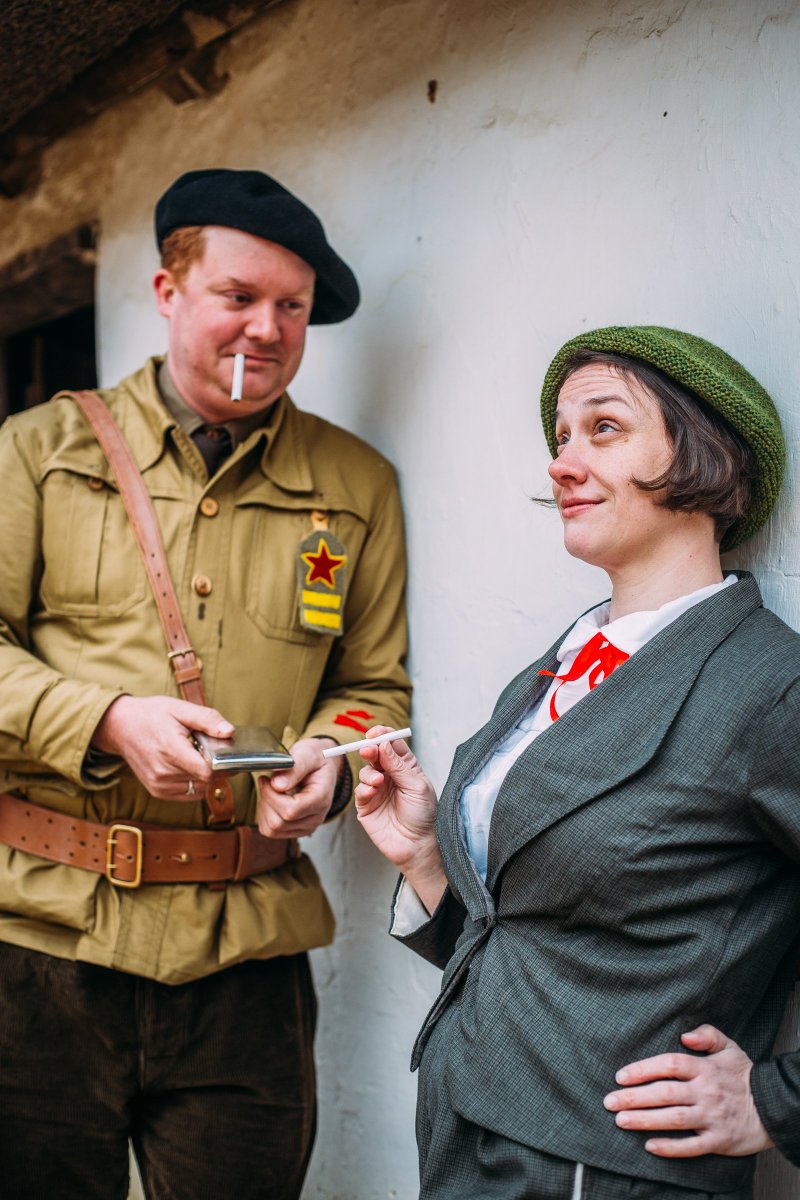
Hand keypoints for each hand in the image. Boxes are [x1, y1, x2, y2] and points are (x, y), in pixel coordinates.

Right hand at [92, 694, 233, 799]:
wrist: (120, 727)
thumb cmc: (152, 715)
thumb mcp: (180, 708)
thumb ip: (207, 719)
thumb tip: (230, 732)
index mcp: (170, 749)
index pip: (206, 771)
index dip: (222, 763)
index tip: (225, 750)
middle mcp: (163, 772)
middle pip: (206, 780)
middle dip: (215, 766)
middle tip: (209, 748)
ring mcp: (159, 784)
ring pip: (200, 789)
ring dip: (205, 776)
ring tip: (195, 755)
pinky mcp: (157, 791)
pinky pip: (189, 794)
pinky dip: (195, 782)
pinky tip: (188, 766)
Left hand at [256, 737, 339, 837]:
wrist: (322, 764)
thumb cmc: (316, 758)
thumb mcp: (308, 753)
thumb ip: (295, 767)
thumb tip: (277, 785)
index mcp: (321, 799)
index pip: (290, 810)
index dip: (272, 796)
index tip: (267, 780)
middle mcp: (316, 817)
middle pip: (278, 822)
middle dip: (266, 800)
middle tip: (268, 782)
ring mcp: (306, 826)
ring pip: (272, 829)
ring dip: (265, 809)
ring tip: (271, 790)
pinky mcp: (296, 830)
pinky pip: (271, 831)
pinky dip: (265, 816)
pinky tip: (272, 800)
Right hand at [355, 726, 445, 911]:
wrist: (417, 845)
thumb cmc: (423, 816)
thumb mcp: (417, 786)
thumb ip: (399, 765)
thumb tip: (384, 744)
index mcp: (406, 767)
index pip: (392, 744)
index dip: (383, 736)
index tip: (376, 733)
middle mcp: (390, 776)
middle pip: (375, 754)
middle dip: (370, 749)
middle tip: (369, 749)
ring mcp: (377, 790)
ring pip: (365, 771)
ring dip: (369, 772)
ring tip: (378, 781)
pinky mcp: (366, 805)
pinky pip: (360, 791)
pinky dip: (364, 788)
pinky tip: (373, 791)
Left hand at [604, 1025, 773, 1156]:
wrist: (773, 1107)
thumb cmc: (744, 1075)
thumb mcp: (730, 1047)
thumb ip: (707, 1034)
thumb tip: (684, 1034)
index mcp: (705, 1068)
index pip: (669, 1065)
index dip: (643, 1069)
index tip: (620, 1076)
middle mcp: (706, 1092)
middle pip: (665, 1093)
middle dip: (634, 1098)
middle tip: (609, 1102)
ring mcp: (712, 1117)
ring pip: (674, 1119)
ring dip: (645, 1120)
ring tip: (621, 1121)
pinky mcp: (719, 1140)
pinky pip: (692, 1147)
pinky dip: (670, 1148)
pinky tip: (650, 1146)